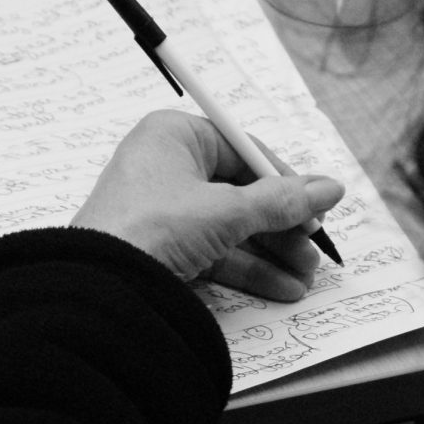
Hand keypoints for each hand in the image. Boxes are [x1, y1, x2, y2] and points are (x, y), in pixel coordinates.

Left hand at [70, 110, 343, 300]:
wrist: (94, 288)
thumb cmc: (150, 228)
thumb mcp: (226, 211)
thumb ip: (282, 202)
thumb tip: (330, 188)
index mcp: (174, 136)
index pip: (244, 150)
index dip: (284, 180)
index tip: (314, 206)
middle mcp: (167, 166)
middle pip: (241, 190)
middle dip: (282, 223)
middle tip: (312, 247)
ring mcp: (162, 209)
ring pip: (230, 225)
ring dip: (271, 250)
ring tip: (304, 273)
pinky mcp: (160, 247)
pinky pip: (214, 250)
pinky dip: (246, 268)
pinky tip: (280, 286)